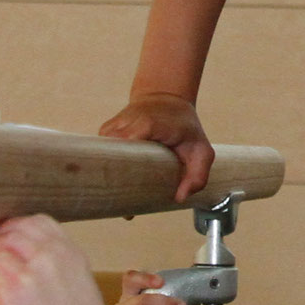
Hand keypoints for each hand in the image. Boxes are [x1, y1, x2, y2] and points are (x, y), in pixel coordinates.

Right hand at [98, 93, 212, 201]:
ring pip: (104, 159)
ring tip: (122, 193)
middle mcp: (124, 125)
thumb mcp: (201, 150)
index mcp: (147, 126)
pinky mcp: (105, 131)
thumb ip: (198, 176)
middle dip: (117, 185)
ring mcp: (112, 127)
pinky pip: (102, 154)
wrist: (166, 97)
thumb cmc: (184, 126)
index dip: (125, 179)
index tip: (128, 199)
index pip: (126, 155)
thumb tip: (179, 197)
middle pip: (111, 161)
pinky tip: (118, 177)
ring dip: (112, 176)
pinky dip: (109, 166)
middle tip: (126, 207)